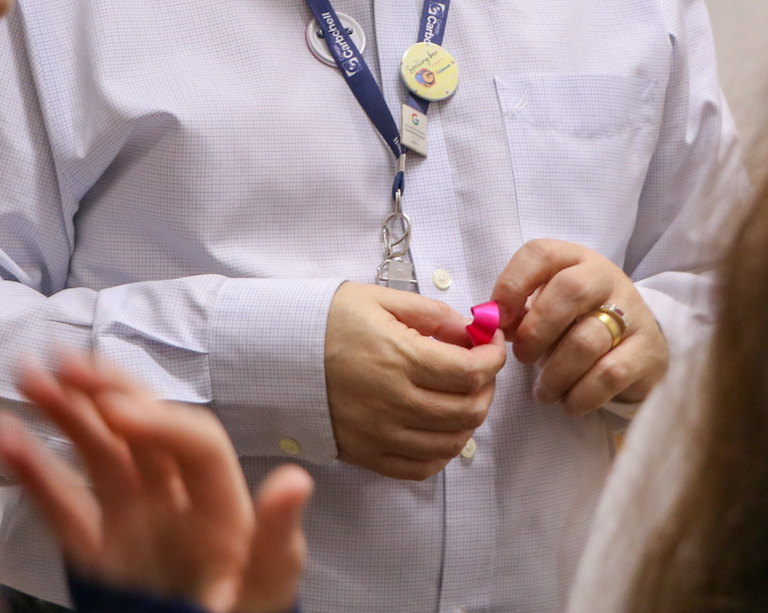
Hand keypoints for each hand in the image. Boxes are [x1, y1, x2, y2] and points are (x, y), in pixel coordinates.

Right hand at [0, 356, 312, 612]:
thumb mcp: (267, 586)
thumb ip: (275, 540)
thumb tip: (295, 481)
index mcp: (221, 506)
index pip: (194, 443)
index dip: (158, 421)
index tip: (115, 408)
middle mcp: (176, 502)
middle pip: (141, 431)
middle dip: (104, 390)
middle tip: (63, 361)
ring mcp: (132, 524)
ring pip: (96, 453)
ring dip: (64, 412)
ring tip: (28, 375)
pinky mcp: (96, 556)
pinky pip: (61, 505)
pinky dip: (32, 471)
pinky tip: (6, 436)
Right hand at [323, 282, 505, 480]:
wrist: (274, 354)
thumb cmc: (325, 322)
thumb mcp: (378, 300)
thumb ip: (429, 313)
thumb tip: (468, 330)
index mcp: (400, 358)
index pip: (470, 371)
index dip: (492, 358)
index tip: (491, 345)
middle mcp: (395, 402)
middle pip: (467, 410)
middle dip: (486, 388)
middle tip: (481, 370)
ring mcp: (381, 434)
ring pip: (450, 442)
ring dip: (469, 421)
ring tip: (464, 398)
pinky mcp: (366, 454)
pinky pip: (420, 468)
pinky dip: (442, 453)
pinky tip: (441, 430)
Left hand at [491, 240, 667, 415]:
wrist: (640, 347)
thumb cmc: (579, 324)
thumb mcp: (548, 310)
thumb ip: (518, 314)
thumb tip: (489, 326)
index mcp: (574, 260)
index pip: (541, 254)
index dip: (513, 283)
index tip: (497, 319)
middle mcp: (606, 278)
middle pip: (569, 290)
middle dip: (536, 330)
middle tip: (523, 358)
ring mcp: (632, 312)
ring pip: (586, 340)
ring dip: (555, 374)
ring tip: (544, 392)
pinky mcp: (648, 351)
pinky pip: (609, 374)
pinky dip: (581, 394)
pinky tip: (570, 402)